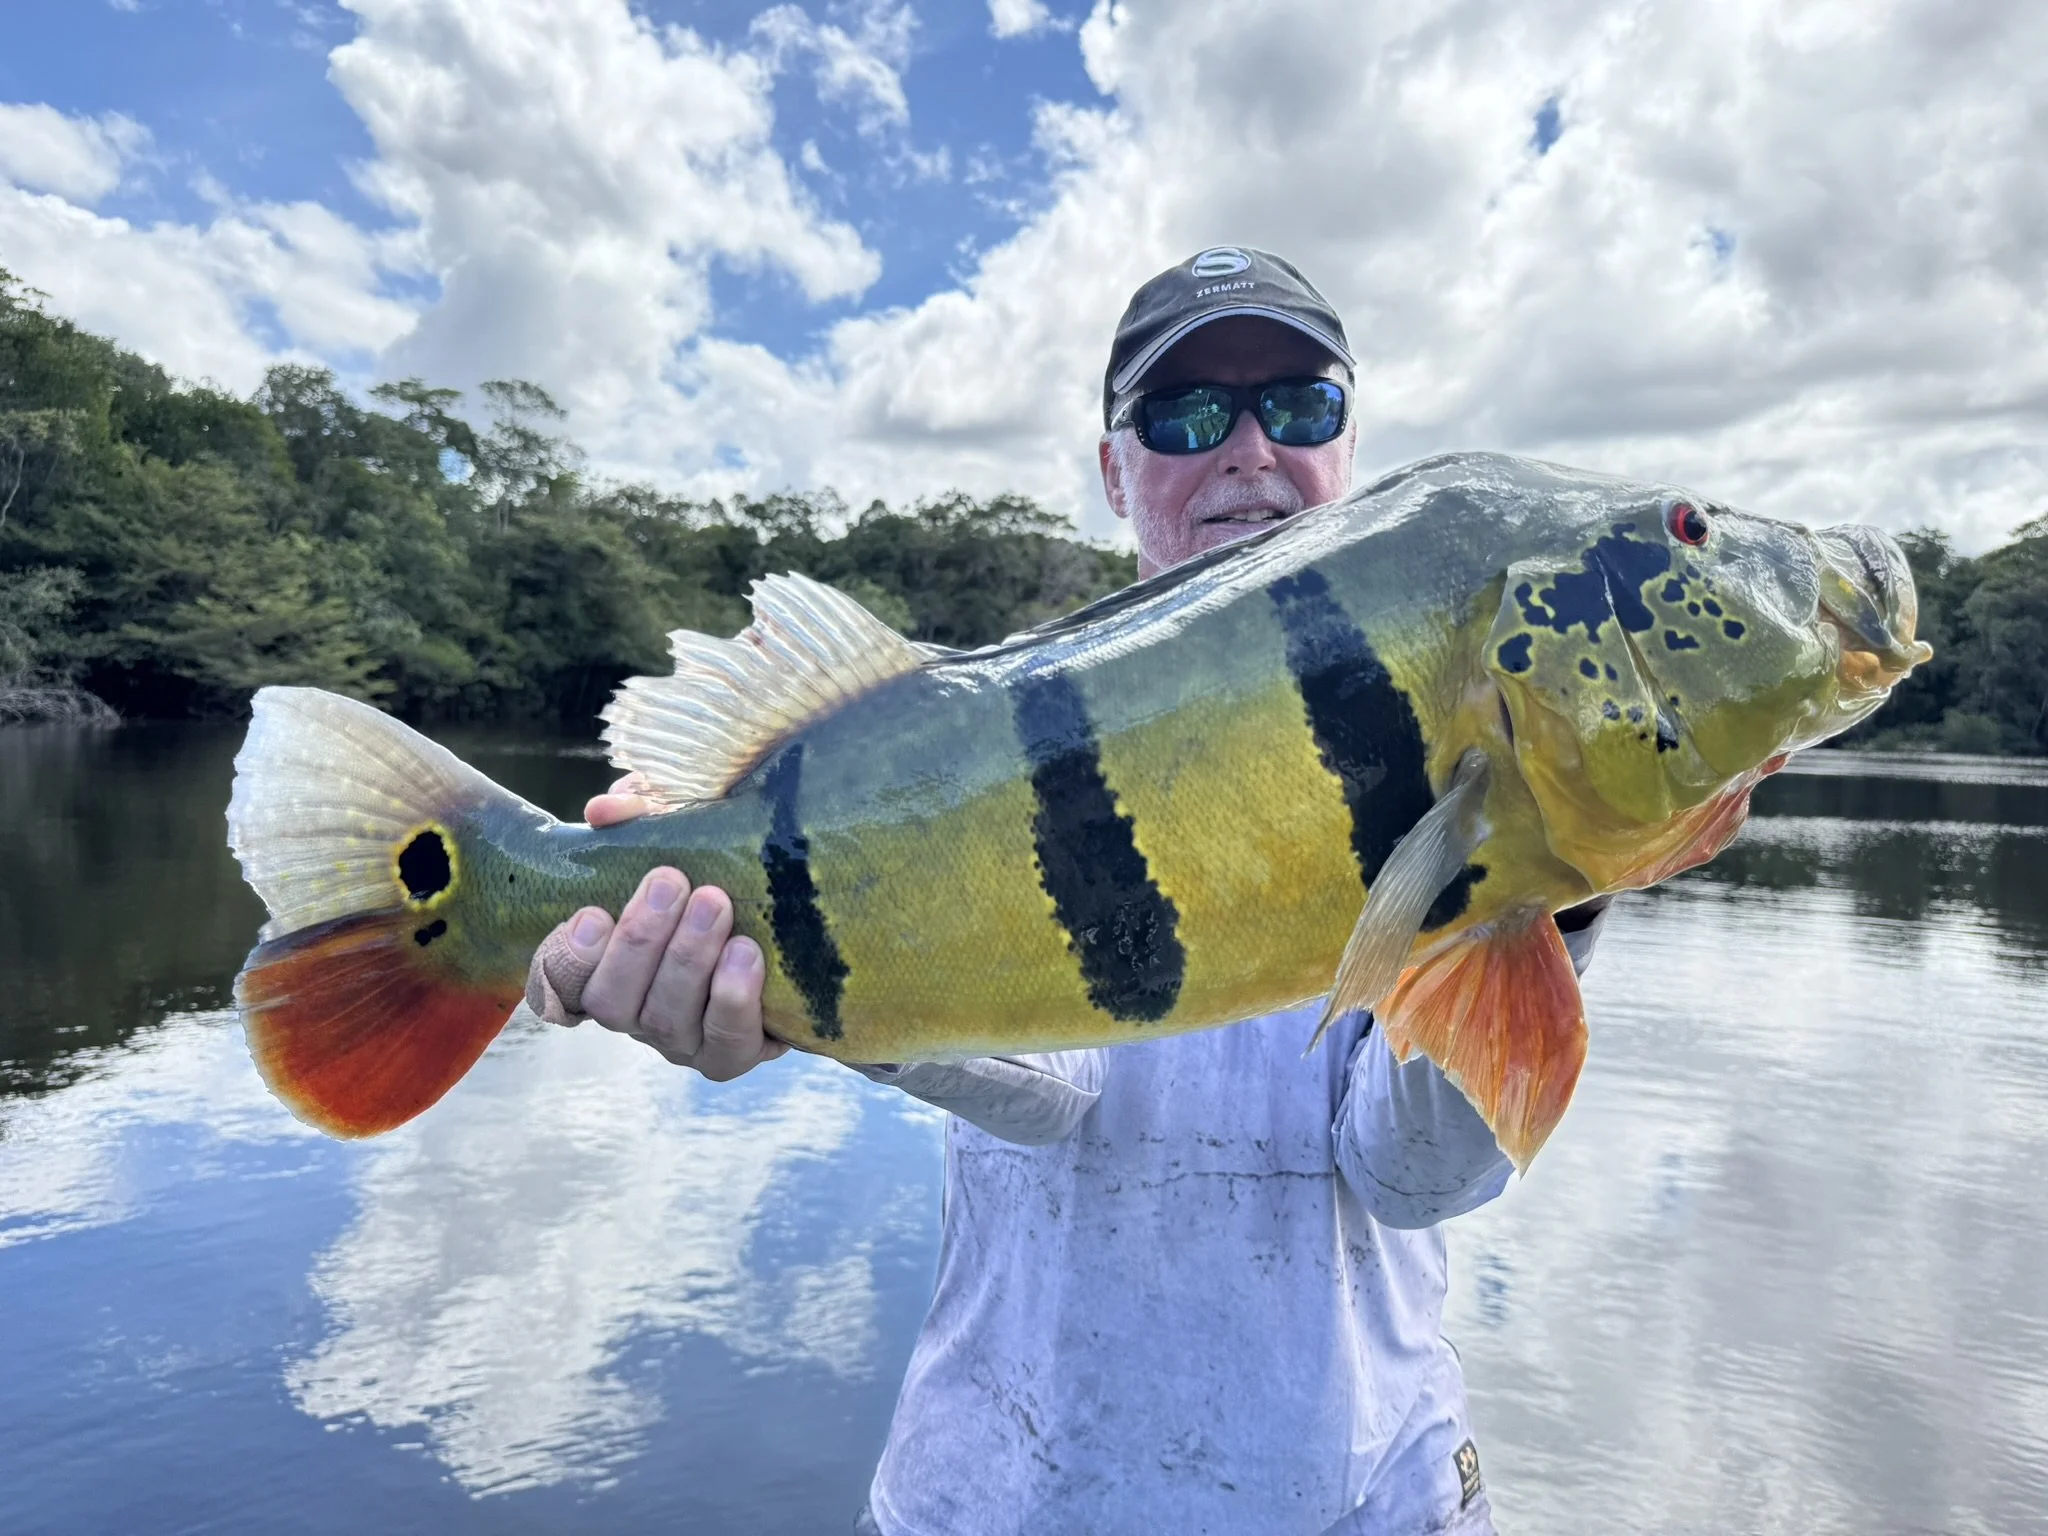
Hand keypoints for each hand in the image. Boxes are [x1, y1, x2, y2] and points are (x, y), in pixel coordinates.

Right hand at [525, 779, 786, 1080]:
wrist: (796, 926)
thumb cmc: (716, 869)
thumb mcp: (677, 830)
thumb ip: (639, 811)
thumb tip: (607, 808)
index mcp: (602, 966)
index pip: (556, 981)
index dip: (565, 958)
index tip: (591, 914)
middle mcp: (632, 1011)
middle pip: (612, 1000)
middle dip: (639, 939)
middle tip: (670, 881)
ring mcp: (679, 1040)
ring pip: (664, 1020)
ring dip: (687, 959)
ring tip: (715, 903)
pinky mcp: (730, 1055)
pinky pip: (724, 1043)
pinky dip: (733, 998)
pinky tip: (746, 954)